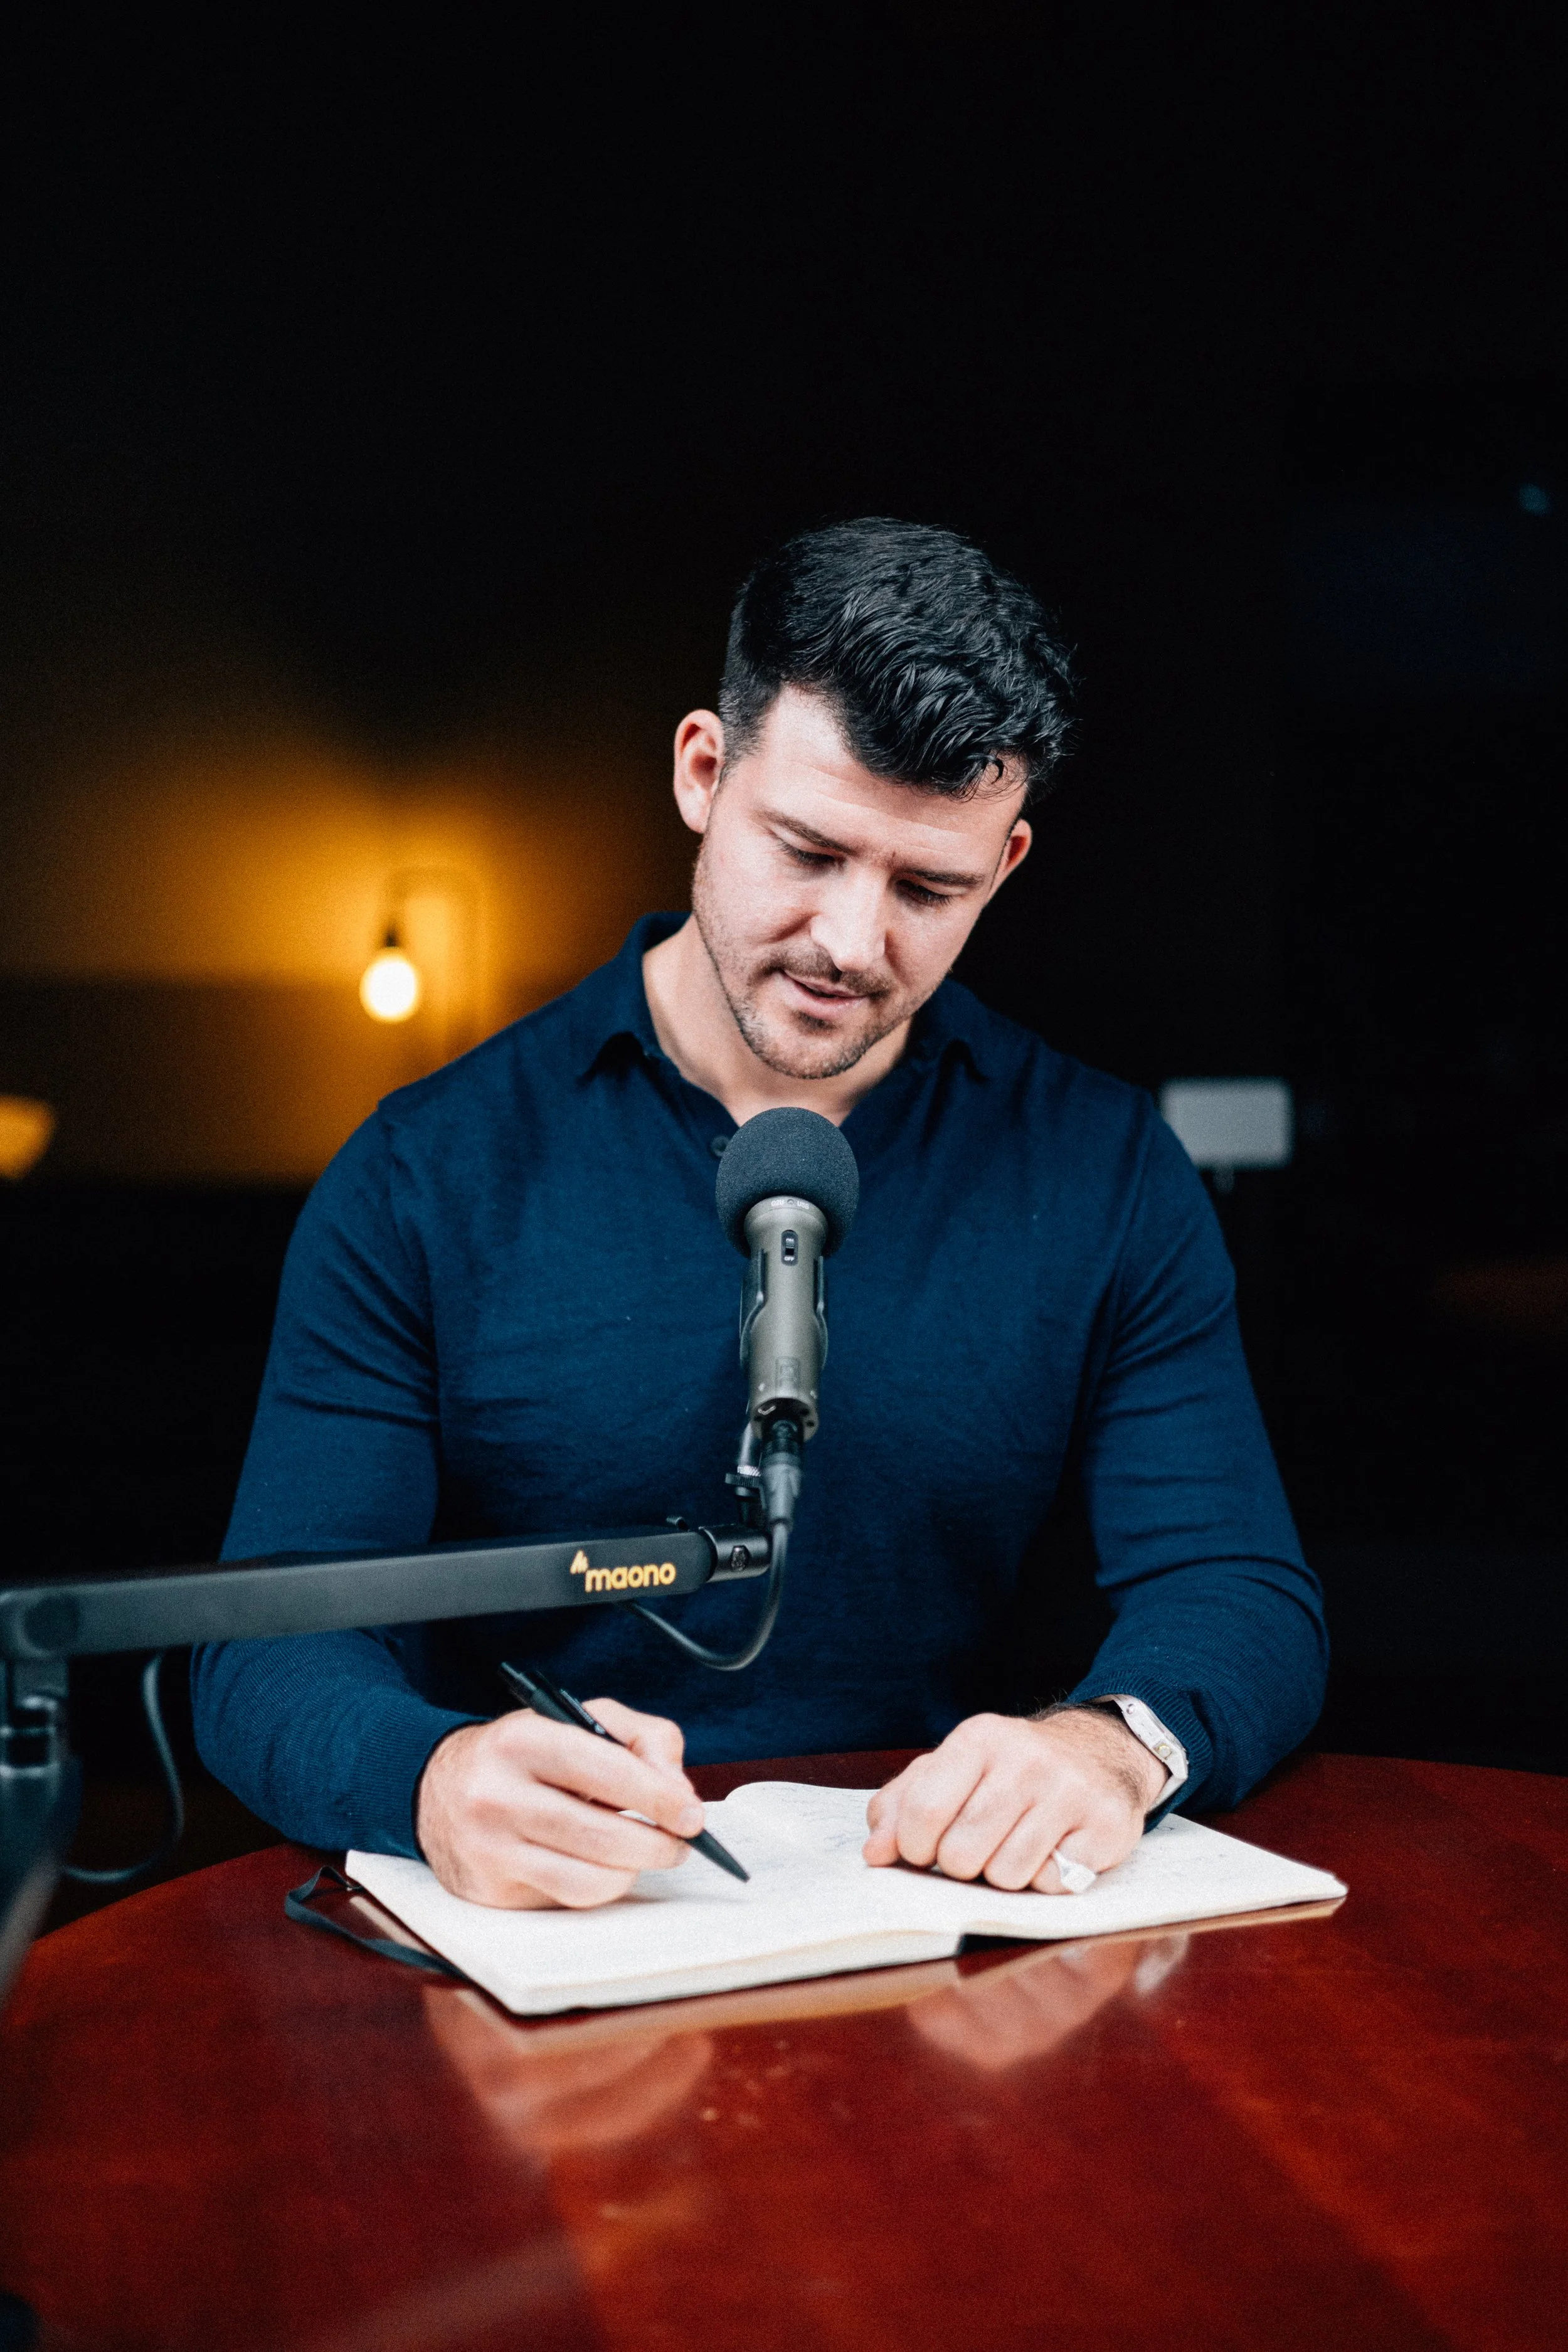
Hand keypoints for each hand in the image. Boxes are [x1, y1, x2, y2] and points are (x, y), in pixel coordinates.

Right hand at [415, 1697, 704, 1909]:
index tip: (691, 1814)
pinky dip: (600, 1885)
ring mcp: (490, 1849)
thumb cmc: (524, 1754)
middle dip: (657, 1844)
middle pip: (601, 1836)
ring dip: (634, 1870)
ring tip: (648, 1853)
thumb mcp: (579, 1720)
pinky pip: (568, 1899)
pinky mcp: (490, 1890)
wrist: (440, 1787)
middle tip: (682, 1842)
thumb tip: (679, 1792)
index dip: (658, 1796)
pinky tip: (605, 1865)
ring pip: (589, 1879)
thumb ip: (641, 1739)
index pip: (604, 1771)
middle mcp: (496, 1795)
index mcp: (521, 1741)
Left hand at [862, 1707, 1166, 1894]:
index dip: (913, 1847)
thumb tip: (874, 1852)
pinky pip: (1051, 1885)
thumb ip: (901, 1806)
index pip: (924, 1811)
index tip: (924, 1848)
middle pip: (961, 1853)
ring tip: (1014, 1846)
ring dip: (1002, 1876)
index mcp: (978, 1739)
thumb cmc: (1010, 1769)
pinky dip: (1044, 1881)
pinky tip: (1052, 1850)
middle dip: (959, 1866)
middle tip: (975, 1847)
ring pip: (1005, 1876)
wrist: (1100, 1752)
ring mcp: (1069, 1792)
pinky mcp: (1105, 1826)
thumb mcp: (952, 1769)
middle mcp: (1026, 1759)